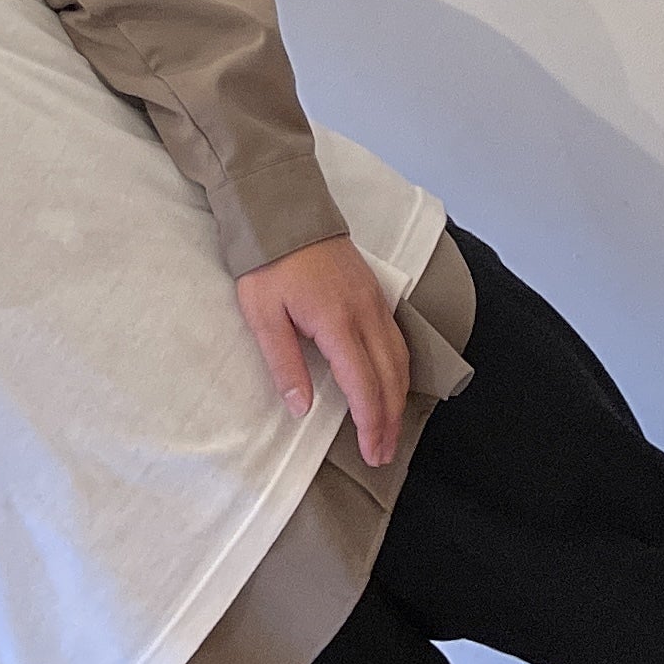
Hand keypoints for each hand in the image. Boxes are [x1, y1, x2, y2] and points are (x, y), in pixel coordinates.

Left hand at [235, 234, 412, 465]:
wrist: (284, 209)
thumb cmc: (268, 262)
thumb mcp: (262, 315)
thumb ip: (284, 364)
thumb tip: (301, 409)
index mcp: (336, 322)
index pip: (363, 385)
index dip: (370, 424)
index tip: (371, 453)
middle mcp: (365, 313)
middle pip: (390, 377)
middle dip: (389, 420)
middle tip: (383, 454)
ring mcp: (374, 300)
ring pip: (400, 357)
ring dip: (398, 397)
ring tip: (390, 428)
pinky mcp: (374, 291)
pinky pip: (397, 337)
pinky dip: (400, 369)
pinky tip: (394, 383)